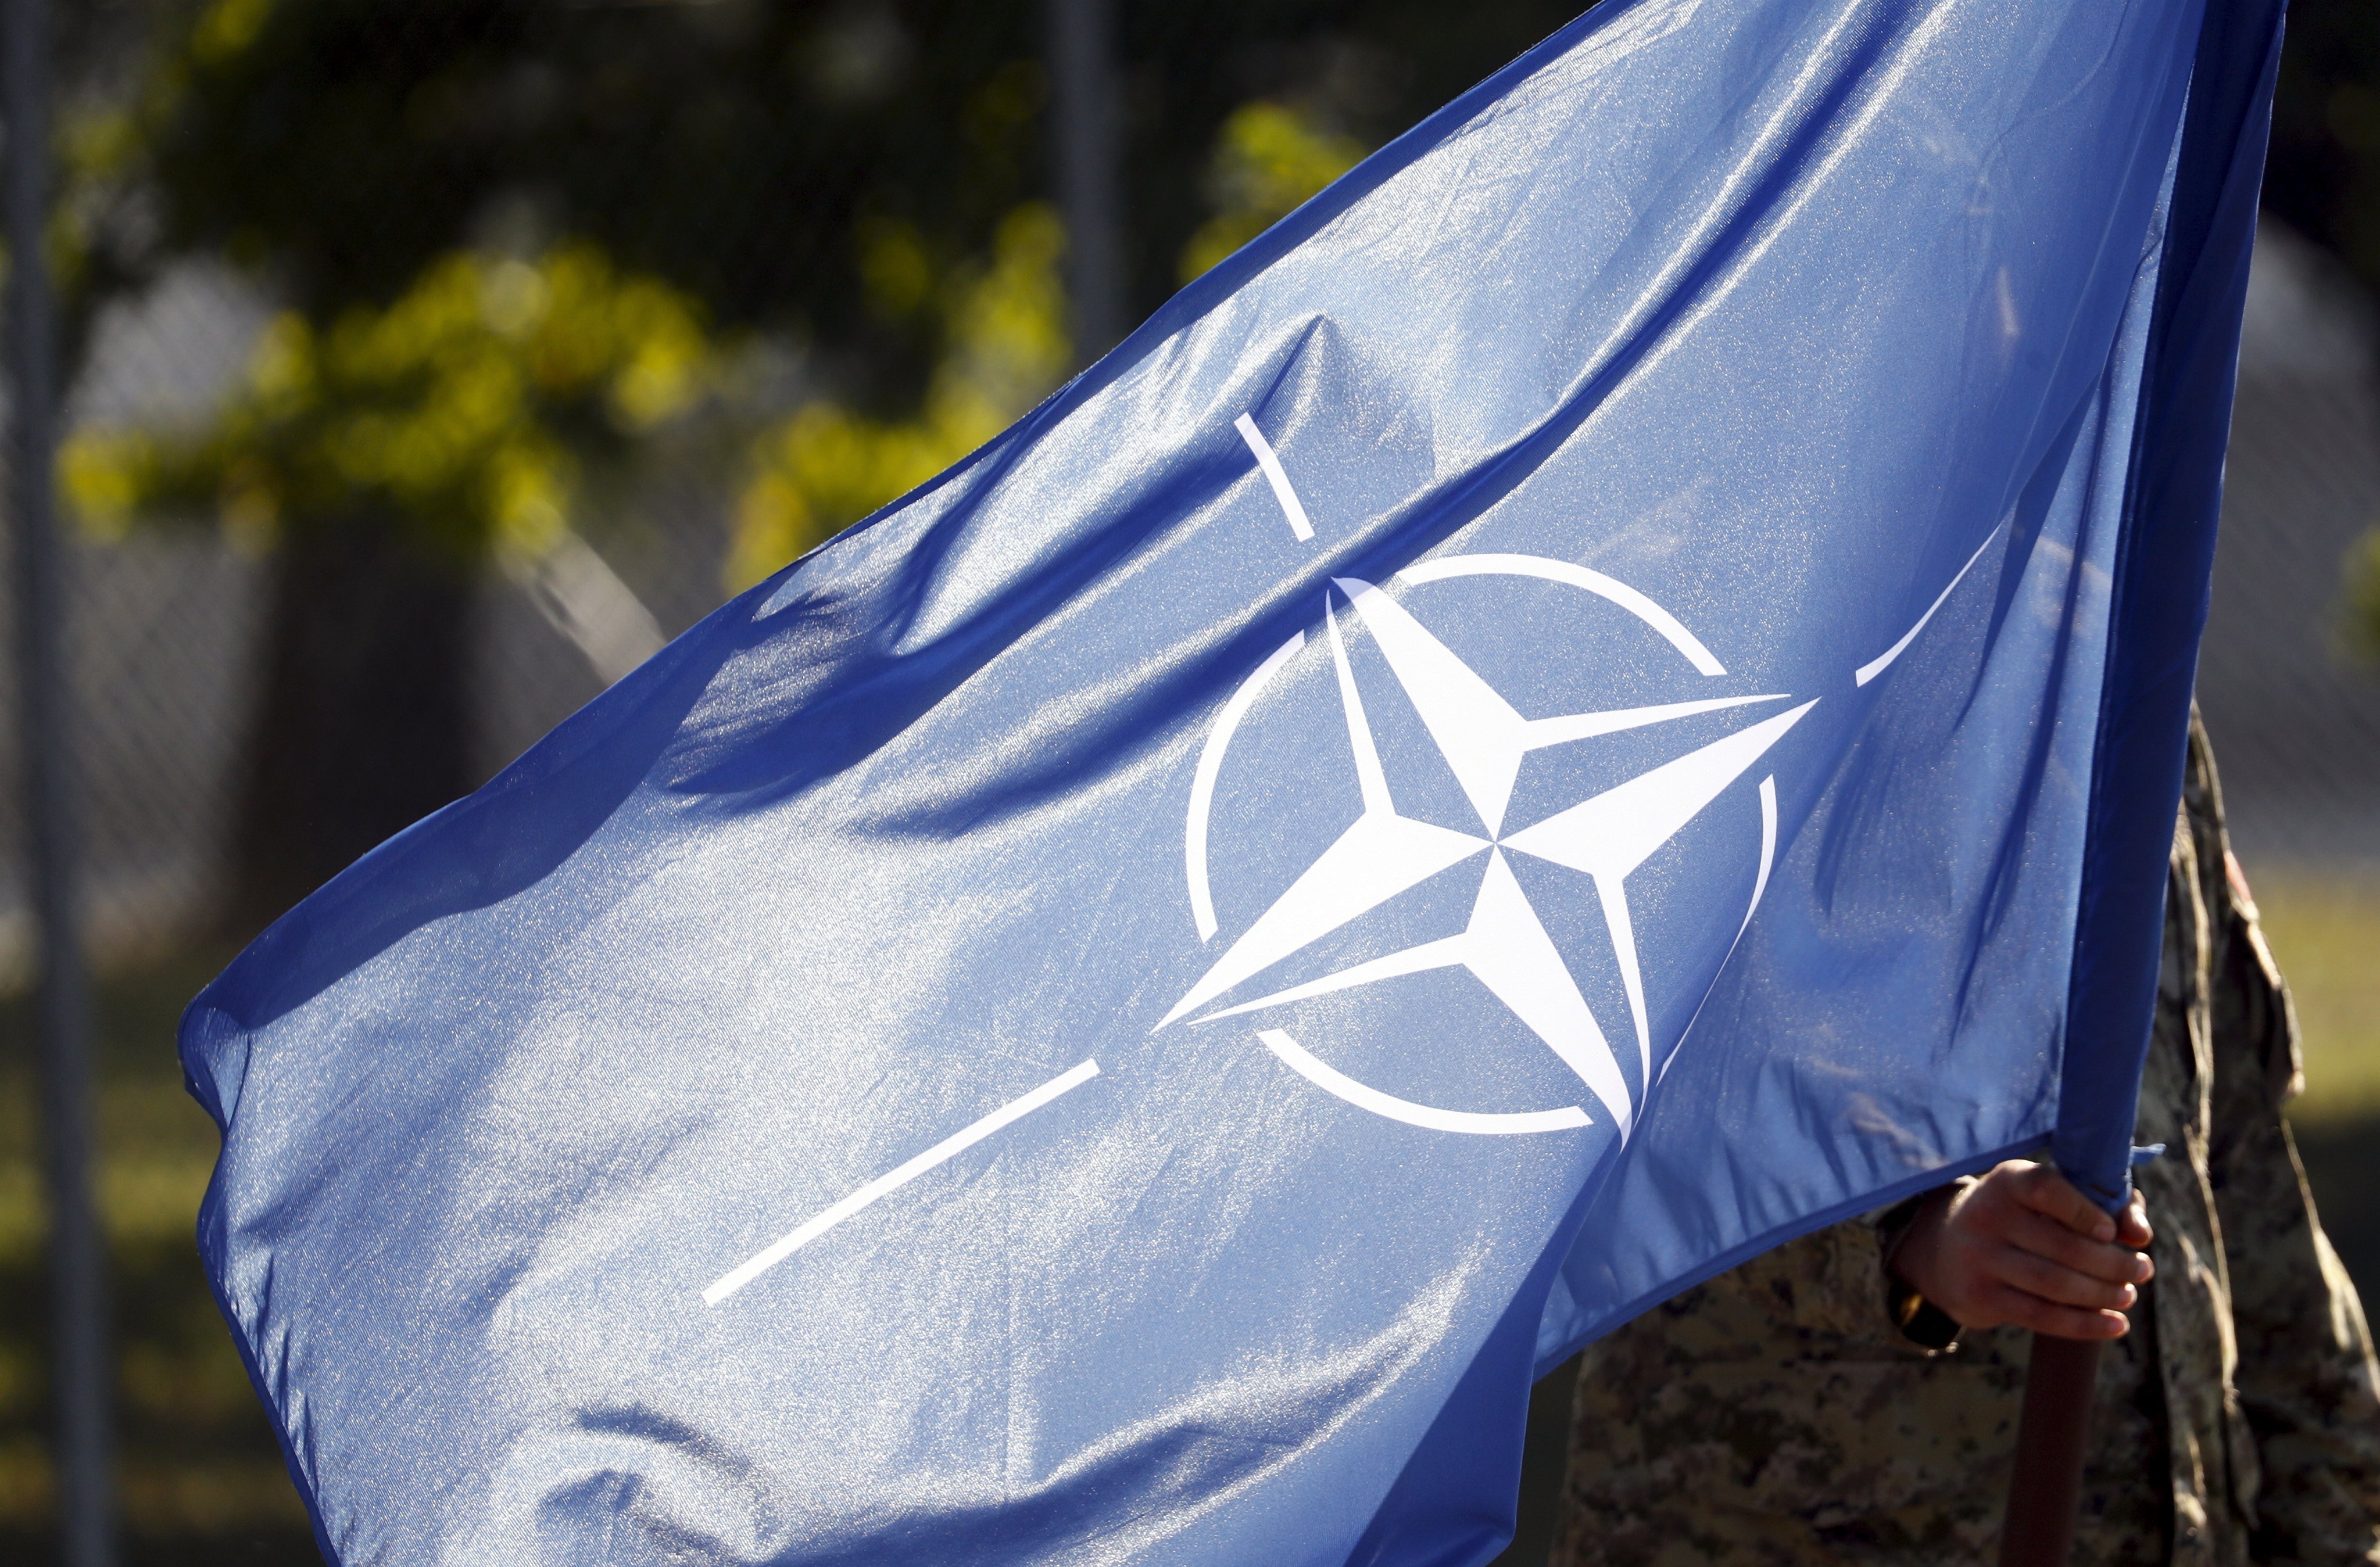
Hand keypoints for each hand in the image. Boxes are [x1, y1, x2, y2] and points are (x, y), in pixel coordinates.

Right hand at [1889, 1160, 2153, 1339]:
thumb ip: (2104, 1204)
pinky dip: (2085, 1325)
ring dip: (2103, 1295)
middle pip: (2062, 1247)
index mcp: (2007, 1180)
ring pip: (2055, 1285)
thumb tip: (2140, 1234)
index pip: (2046, 1190)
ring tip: (2128, 1295)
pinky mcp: (1979, 1296)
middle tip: (2143, 1271)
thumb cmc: (2021, 1217)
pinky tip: (2115, 1325)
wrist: (1945, 1248)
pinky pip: (2041, 1316)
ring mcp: (1979, 1258)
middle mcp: (1986, 1215)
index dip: (2083, 1211)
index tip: (2112, 1232)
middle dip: (2114, 1264)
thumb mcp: (2048, 1199)